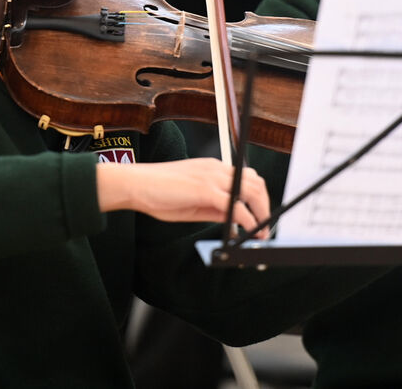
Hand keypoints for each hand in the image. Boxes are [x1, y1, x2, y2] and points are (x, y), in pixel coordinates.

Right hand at [96, 158, 270, 236]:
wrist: (136, 184)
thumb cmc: (157, 192)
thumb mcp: (192, 201)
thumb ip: (214, 207)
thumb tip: (234, 219)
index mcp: (213, 168)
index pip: (247, 177)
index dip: (258, 196)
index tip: (261, 214)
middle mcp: (217, 168)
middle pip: (256, 182)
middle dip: (265, 205)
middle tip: (265, 227)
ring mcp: (212, 177)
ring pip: (251, 190)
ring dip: (261, 212)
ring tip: (261, 232)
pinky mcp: (206, 189)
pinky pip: (235, 205)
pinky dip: (247, 220)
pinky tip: (248, 231)